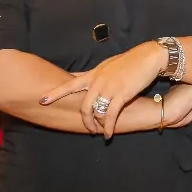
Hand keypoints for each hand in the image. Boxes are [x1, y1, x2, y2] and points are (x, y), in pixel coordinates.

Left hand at [39, 42, 165, 137]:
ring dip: (97, 125)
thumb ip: (94, 74)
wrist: (148, 57)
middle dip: (85, 120)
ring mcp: (109, 88)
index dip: (55, 93)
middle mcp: (98, 81)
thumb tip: (79, 77)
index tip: (42, 101)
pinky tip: (109, 134)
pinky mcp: (121, 94)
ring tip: (100, 132)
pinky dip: (108, 126)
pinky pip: (111, 114)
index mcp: (93, 74)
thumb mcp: (107, 66)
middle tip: (88, 129)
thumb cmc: (130, 61)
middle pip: (84, 105)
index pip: (70, 84)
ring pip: (96, 111)